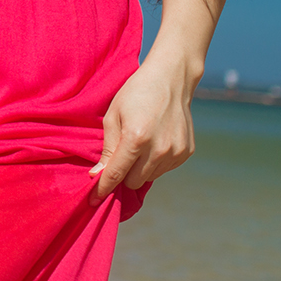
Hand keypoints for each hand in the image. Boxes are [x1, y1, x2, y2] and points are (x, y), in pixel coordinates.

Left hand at [90, 54, 198, 198]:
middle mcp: (159, 149)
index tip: (93, 200)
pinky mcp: (187, 153)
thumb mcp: (113, 116)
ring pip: (149, 177)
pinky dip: (156, 162)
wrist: (171, 80)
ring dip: (140, 168)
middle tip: (120, 155)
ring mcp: (176, 152)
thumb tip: (98, 176)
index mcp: (136, 139)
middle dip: (123, 173)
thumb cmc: (135, 94)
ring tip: (139, 143)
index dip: (103, 188)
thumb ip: (107, 149)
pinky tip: (155, 141)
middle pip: (133, 181)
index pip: (116, 174)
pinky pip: (164, 169)